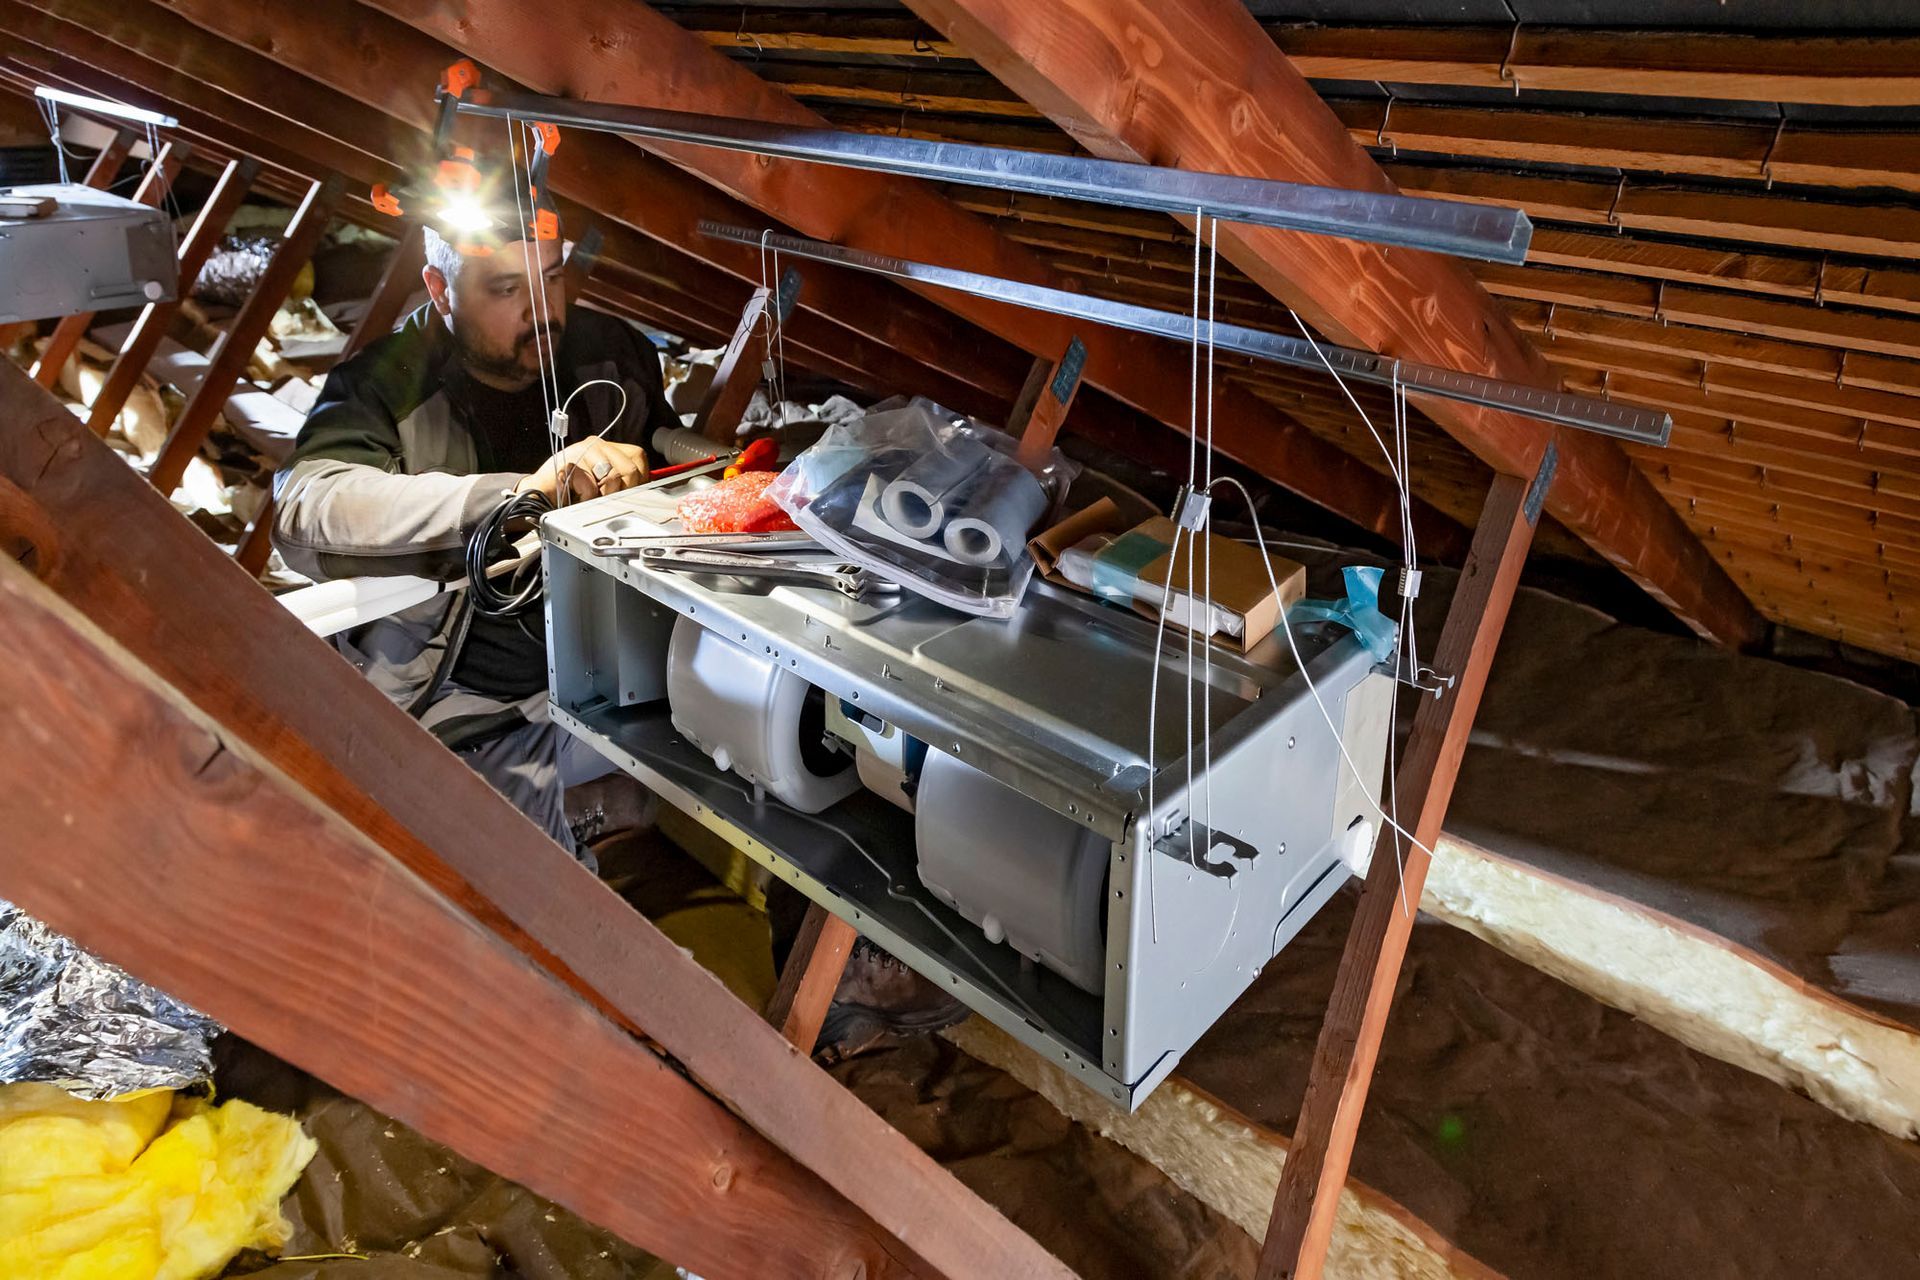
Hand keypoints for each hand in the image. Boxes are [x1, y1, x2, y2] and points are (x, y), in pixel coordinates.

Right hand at [514, 436, 649, 502]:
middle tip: (605, 499)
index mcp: (608, 447)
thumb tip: (644, 490)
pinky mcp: (568, 463)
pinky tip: (577, 496)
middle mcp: (596, 444)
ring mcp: (582, 451)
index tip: (627, 493)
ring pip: (612, 478)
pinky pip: (590, 486)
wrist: (539, 493)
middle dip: (621, 492)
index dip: (638, 480)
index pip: (638, 458)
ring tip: (590, 497)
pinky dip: (586, 498)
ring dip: (602, 497)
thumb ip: (623, 481)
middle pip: (629, 470)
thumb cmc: (572, 490)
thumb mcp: (603, 483)